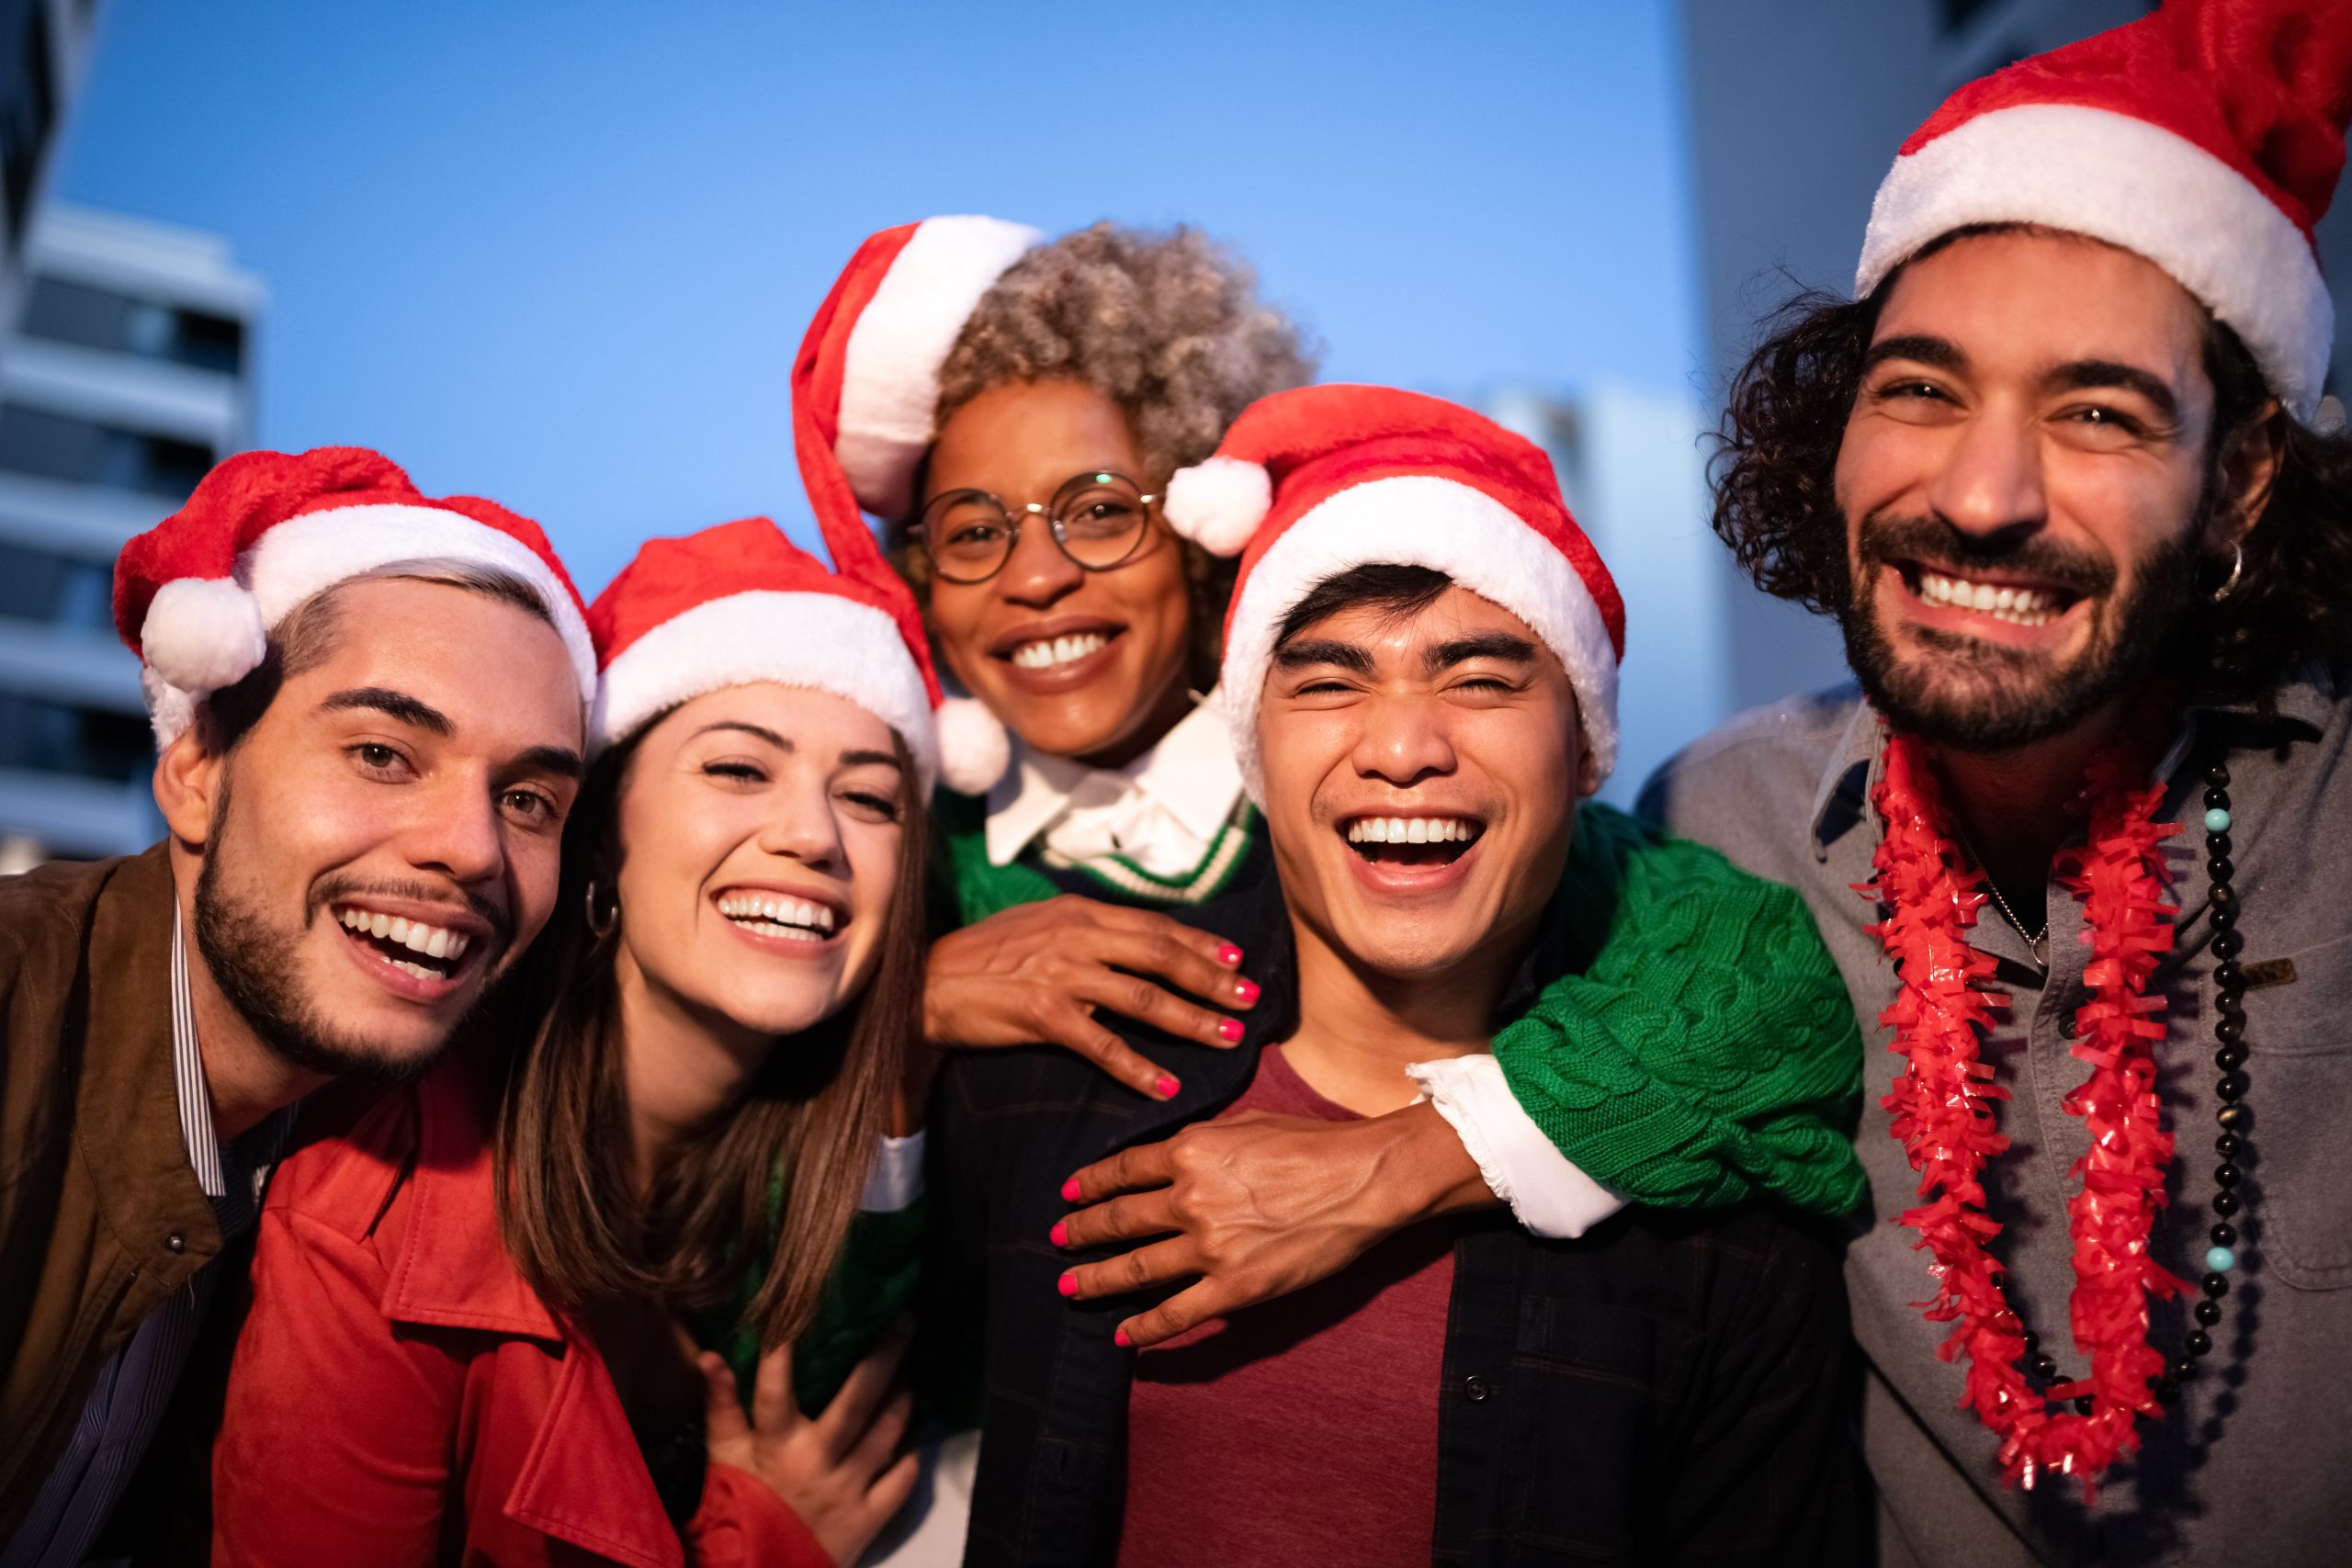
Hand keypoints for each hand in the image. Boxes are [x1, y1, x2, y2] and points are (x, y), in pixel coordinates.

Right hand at [700, 1330, 918, 1566]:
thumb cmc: (738, 1505)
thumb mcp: (722, 1457)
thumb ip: (720, 1405)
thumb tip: (709, 1355)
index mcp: (776, 1445)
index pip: (776, 1389)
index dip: (784, 1349)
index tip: (800, 1307)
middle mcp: (817, 1461)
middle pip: (858, 1401)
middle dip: (884, 1356)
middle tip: (905, 1321)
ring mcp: (848, 1489)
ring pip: (887, 1433)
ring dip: (903, 1398)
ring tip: (912, 1373)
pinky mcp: (869, 1517)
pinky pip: (902, 1479)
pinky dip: (911, 1454)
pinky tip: (913, 1433)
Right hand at [923, 895, 1258, 1098]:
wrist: (928, 982)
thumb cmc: (985, 955)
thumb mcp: (1040, 925)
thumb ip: (1088, 931)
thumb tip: (1134, 940)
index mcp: (1081, 913)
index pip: (1156, 926)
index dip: (1201, 944)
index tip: (1236, 961)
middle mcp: (1078, 937)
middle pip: (1163, 956)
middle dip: (1212, 980)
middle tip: (1249, 1000)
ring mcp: (1063, 975)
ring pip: (1145, 998)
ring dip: (1192, 1020)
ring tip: (1227, 1037)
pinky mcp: (1045, 1014)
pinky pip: (1103, 1045)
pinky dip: (1138, 1068)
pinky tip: (1165, 1087)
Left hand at [1051, 1099, 1497, 1346]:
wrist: (1364, 1180)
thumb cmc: (1314, 1143)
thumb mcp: (1246, 1123)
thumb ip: (1202, 1141)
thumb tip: (1174, 1153)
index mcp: (1189, 1152)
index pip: (1123, 1170)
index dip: (1091, 1183)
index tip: (1070, 1193)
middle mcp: (1189, 1199)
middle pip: (1119, 1219)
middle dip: (1081, 1231)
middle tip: (1058, 1240)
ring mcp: (1209, 1247)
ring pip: (1136, 1268)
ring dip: (1097, 1279)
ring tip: (1070, 1286)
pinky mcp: (1235, 1288)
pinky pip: (1178, 1315)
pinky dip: (1144, 1328)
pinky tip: (1123, 1337)